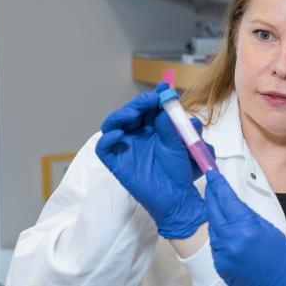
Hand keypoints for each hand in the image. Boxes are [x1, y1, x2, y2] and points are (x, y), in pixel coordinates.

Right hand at [95, 82, 213, 238]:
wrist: (178, 196)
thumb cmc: (181, 169)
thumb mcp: (181, 145)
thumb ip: (172, 128)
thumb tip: (162, 109)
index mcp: (153, 128)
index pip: (149, 108)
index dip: (155, 97)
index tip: (164, 89)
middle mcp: (137, 134)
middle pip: (130, 113)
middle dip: (139, 104)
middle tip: (151, 100)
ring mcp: (125, 147)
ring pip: (113, 125)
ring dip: (121, 115)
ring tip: (134, 113)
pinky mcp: (115, 162)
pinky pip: (104, 148)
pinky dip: (108, 139)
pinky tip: (119, 134)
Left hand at [205, 170, 285, 285]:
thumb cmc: (283, 256)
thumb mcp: (267, 227)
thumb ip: (245, 214)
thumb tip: (230, 203)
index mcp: (245, 228)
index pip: (225, 199)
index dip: (217, 184)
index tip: (211, 172)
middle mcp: (230, 241)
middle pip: (213, 211)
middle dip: (212, 196)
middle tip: (212, 183)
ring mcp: (222, 255)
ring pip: (213, 228)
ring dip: (216, 216)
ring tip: (222, 208)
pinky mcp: (220, 265)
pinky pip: (216, 244)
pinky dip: (219, 235)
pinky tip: (228, 231)